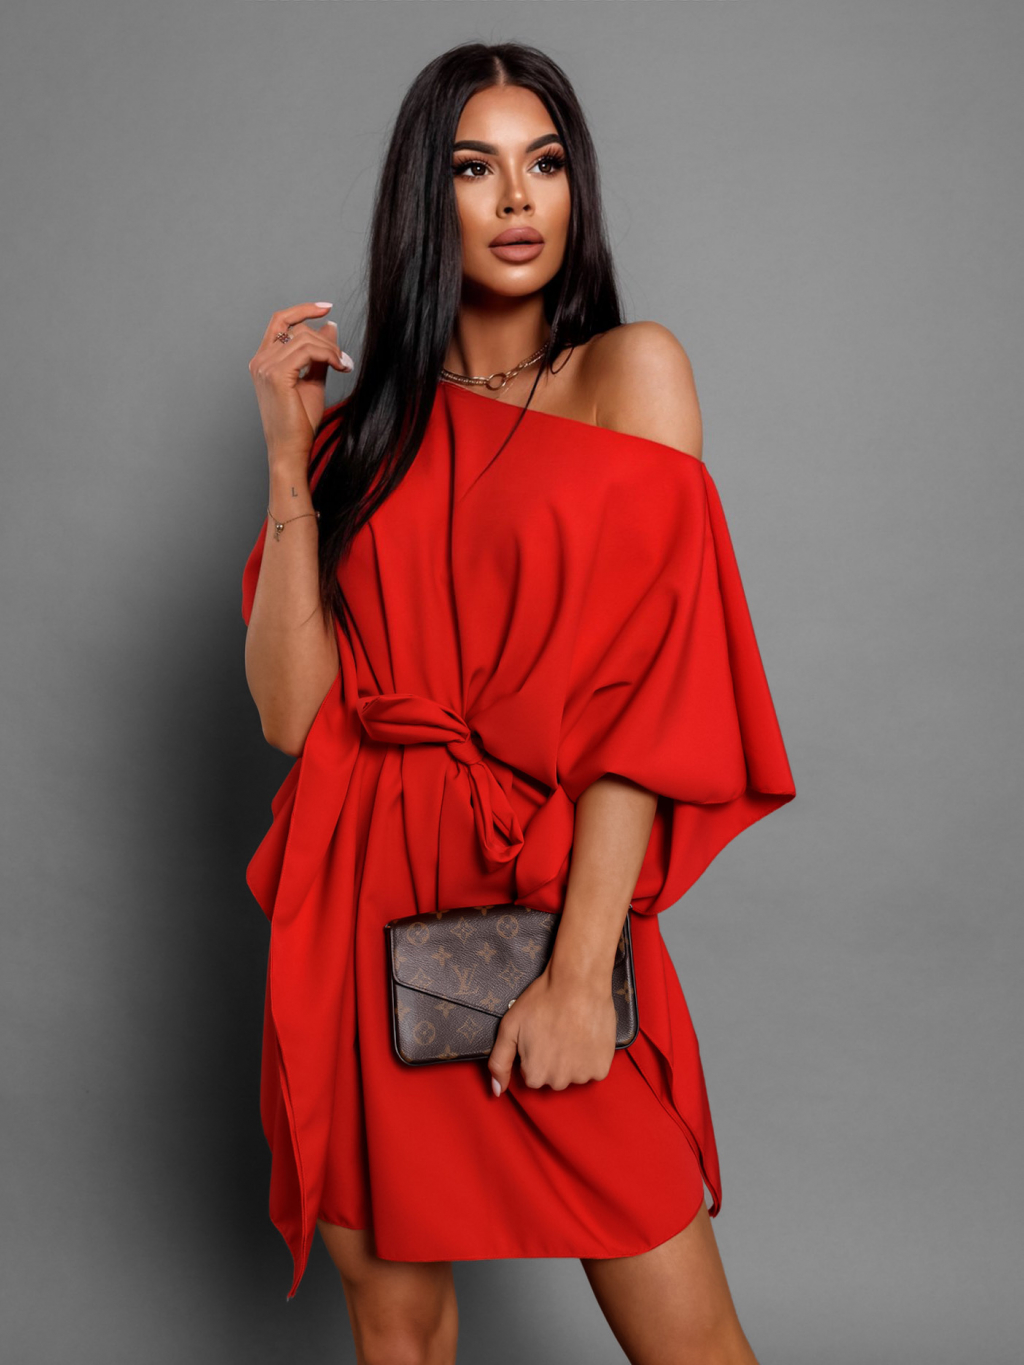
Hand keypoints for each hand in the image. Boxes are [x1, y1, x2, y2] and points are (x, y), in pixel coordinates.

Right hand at [248, 302, 352, 461]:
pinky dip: (328, 354)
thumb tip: (330, 327)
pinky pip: (308, 350)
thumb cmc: (299, 422)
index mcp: (264, 361)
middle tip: (344, 359)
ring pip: (305, 338)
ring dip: (330, 349)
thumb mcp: (313, 380)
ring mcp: (265, 366)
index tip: (327, 308)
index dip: (303, 310)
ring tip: (343, 366)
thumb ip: (319, 354)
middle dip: (326, 339)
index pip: (281, 321)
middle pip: (297, 328)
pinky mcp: (276, 375)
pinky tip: (339, 367)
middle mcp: (260, 361)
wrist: (290, 449)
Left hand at [487, 964, 616, 1095]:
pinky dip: (592, 1057)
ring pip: (574, 1074)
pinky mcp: (601, 1068)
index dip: (535, 1053)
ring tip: (572, 1032)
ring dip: (574, 1059)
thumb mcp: (509, 1027)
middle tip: (556, 1031)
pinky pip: (594, 1070)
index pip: (532, 1074)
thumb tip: (497, 1091)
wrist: (578, 983)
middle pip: (553, 1077)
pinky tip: (586, 1036)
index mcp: (534, 1075)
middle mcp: (558, 1082)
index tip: (540, 1035)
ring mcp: (582, 1076)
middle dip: (554, 1059)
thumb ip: (499, 1062)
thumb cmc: (542, 1001)